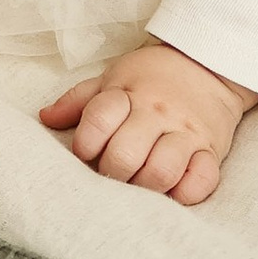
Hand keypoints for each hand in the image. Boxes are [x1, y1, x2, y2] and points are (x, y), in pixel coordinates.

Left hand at [40, 38, 257, 202]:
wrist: (208, 65)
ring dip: (145, 186)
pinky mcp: (212, 151)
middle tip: (112, 173)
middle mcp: (157, 113)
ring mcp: (187, 133)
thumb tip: (45, 118)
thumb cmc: (152, 77)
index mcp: (128, 94)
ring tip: (139, 182)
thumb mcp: (113, 78)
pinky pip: (202, 180)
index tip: (86, 152)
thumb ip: (79, 101)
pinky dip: (185, 192)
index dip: (85, 144)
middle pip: (125, 155)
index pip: (98, 120)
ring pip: (161, 172)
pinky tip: (173, 189)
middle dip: (111, 172)